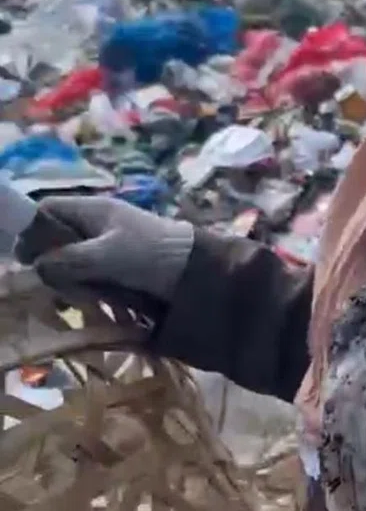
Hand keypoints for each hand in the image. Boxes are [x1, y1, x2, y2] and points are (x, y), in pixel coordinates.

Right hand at [16, 196, 193, 305]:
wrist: (195, 267)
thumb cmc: (149, 253)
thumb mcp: (105, 255)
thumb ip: (68, 260)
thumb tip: (37, 267)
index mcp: (93, 210)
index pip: (48, 210)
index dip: (31, 230)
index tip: (25, 259)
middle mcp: (98, 223)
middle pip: (57, 236)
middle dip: (49, 260)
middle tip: (52, 284)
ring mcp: (110, 243)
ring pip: (72, 257)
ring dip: (68, 278)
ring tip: (73, 297)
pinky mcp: (121, 264)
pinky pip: (91, 272)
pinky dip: (86, 285)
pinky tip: (90, 300)